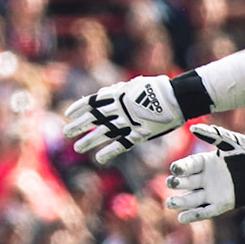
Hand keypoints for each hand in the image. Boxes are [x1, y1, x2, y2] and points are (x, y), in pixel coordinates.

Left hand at [63, 75, 185, 163]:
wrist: (178, 97)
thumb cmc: (158, 88)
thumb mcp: (135, 84)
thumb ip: (118, 90)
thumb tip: (104, 92)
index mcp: (118, 94)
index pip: (93, 101)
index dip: (79, 108)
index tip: (68, 114)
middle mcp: (120, 108)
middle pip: (95, 118)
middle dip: (79, 126)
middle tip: (66, 133)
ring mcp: (130, 121)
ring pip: (104, 133)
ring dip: (89, 141)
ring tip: (77, 148)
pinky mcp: (140, 133)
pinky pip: (122, 144)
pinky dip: (110, 151)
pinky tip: (99, 159)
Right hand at [165, 124, 244, 222]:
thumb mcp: (232, 142)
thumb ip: (213, 136)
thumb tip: (193, 128)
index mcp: (206, 163)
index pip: (188, 166)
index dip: (180, 168)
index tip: (175, 169)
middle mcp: (206, 179)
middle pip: (186, 183)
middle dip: (176, 184)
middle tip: (172, 183)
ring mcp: (212, 193)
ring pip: (191, 199)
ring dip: (180, 202)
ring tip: (170, 204)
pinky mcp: (221, 205)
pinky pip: (204, 211)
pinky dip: (193, 215)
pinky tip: (182, 217)